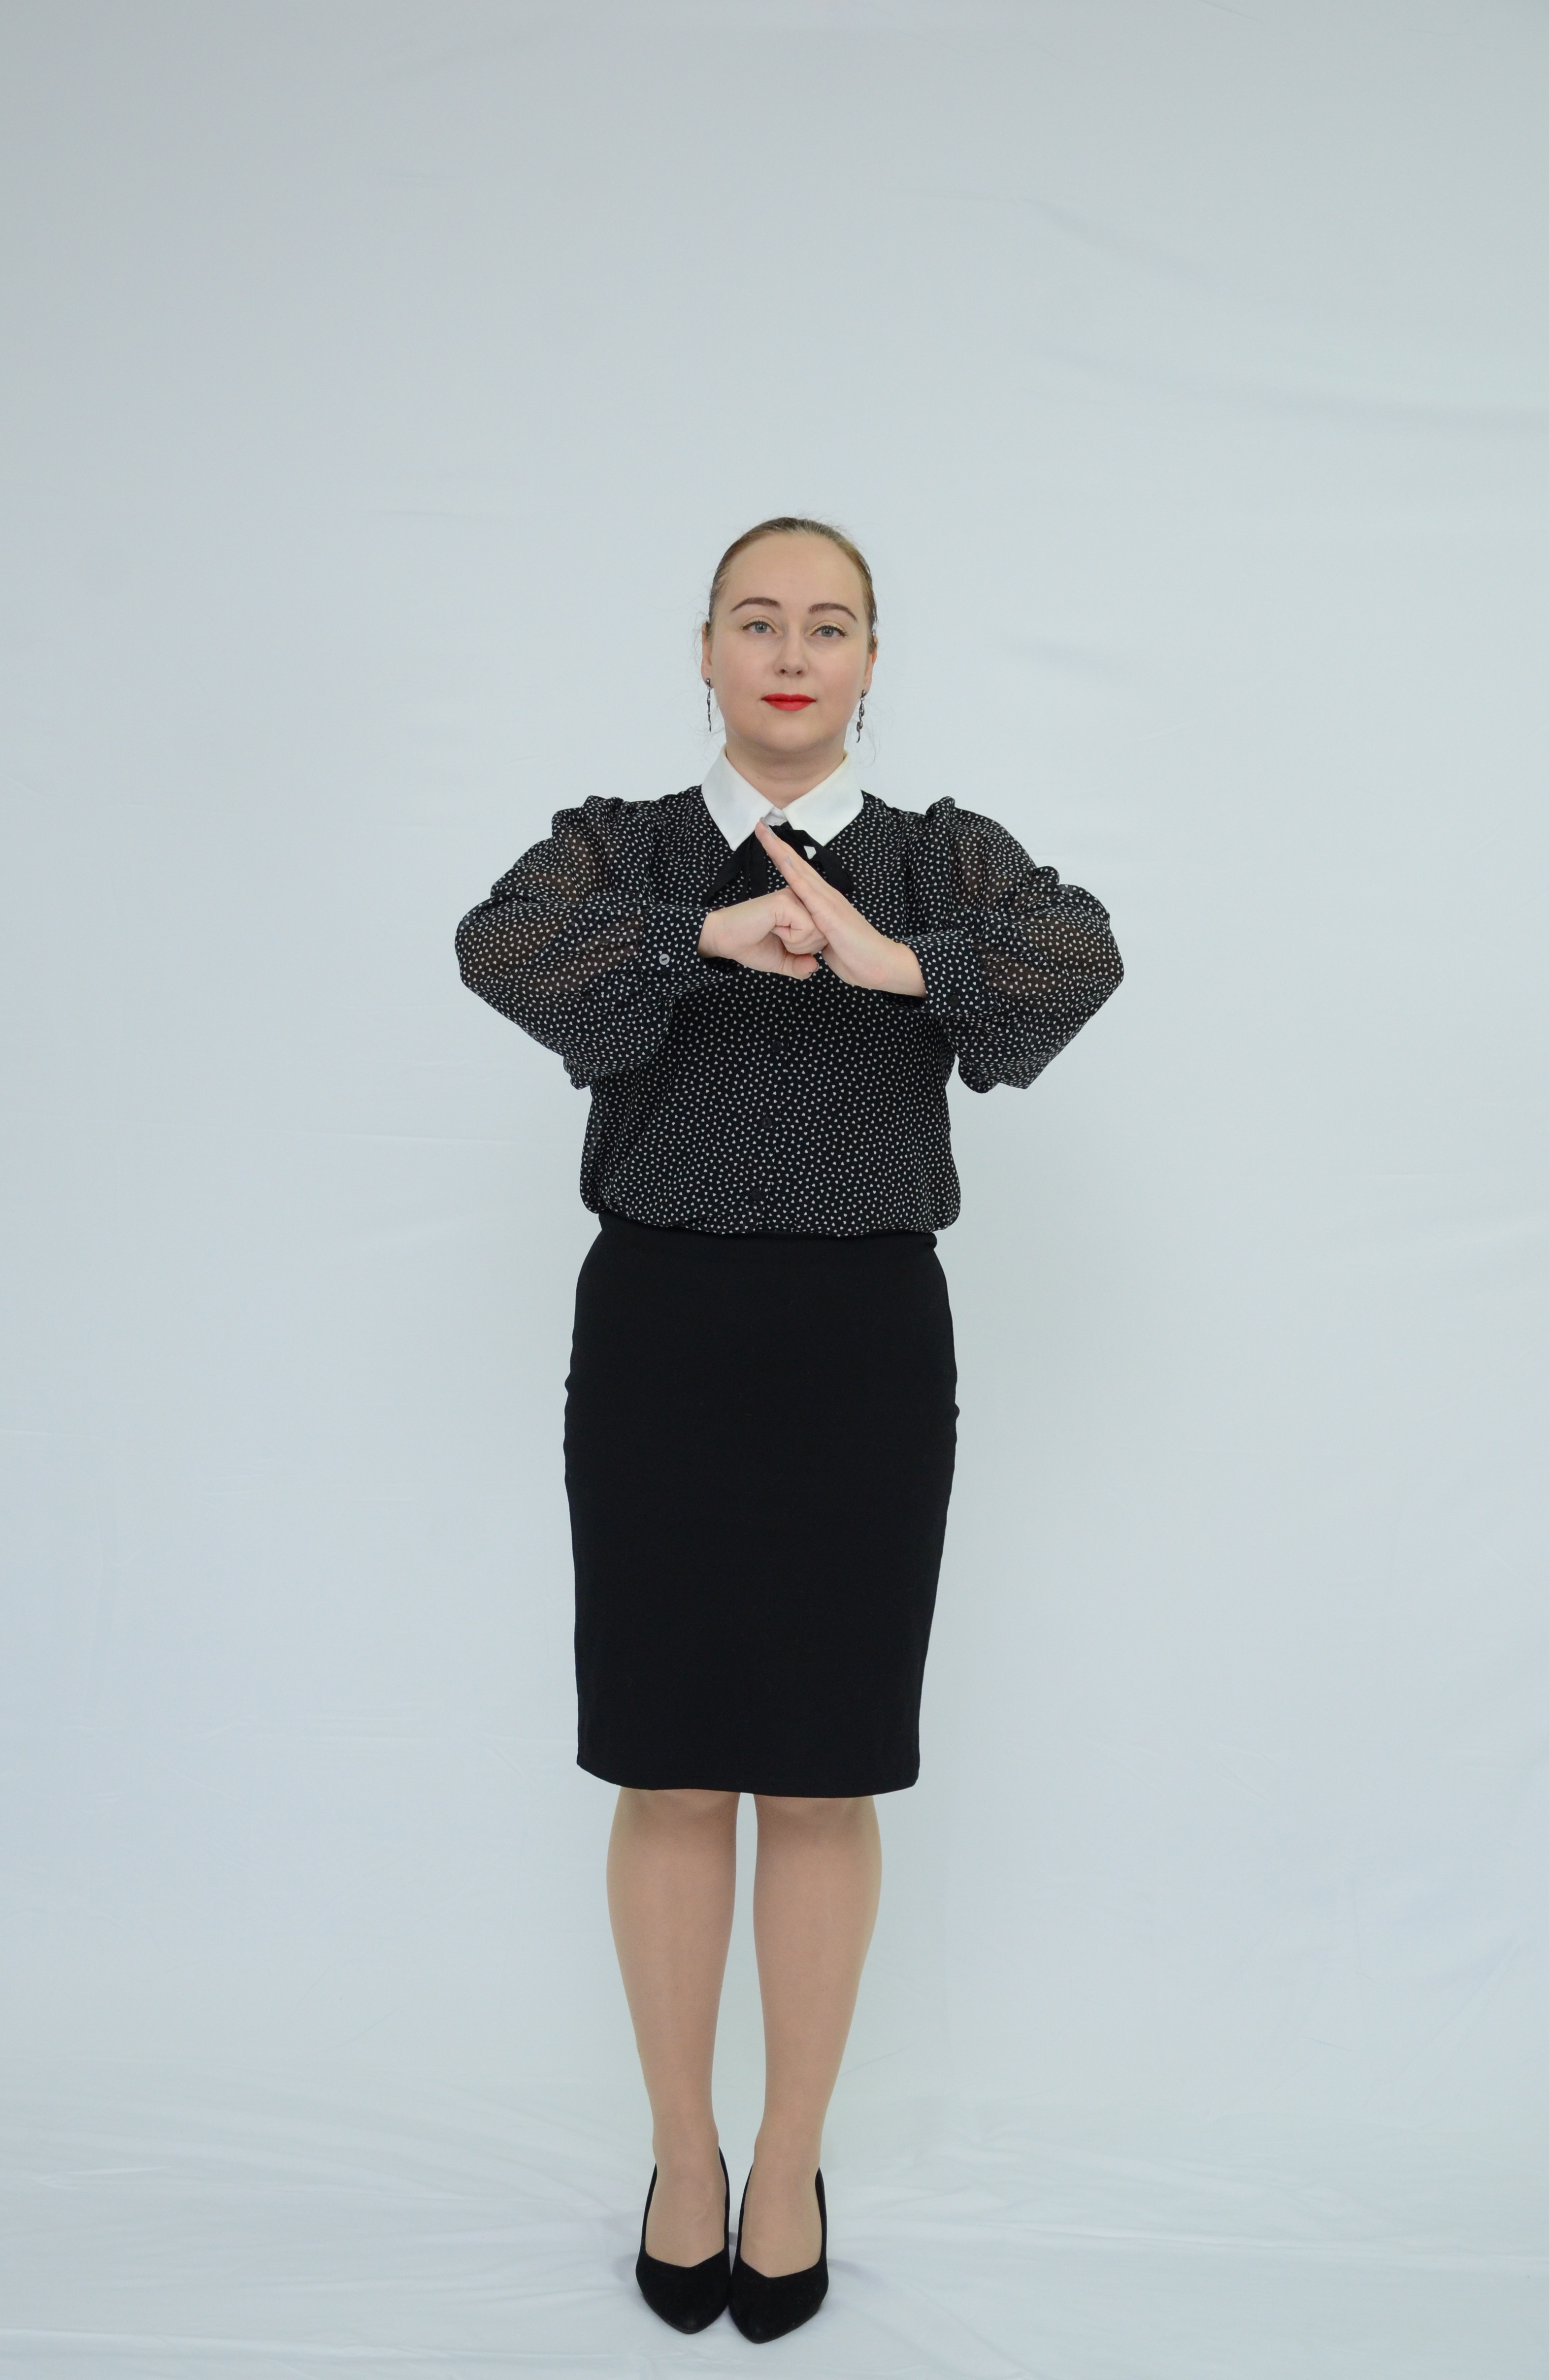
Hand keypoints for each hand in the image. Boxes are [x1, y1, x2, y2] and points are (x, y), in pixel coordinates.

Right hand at [698, 886, 826, 977]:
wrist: (725, 939)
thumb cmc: (750, 945)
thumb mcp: (781, 961)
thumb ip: (800, 965)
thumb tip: (815, 966)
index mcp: (801, 909)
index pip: (824, 933)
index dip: (808, 949)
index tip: (785, 944)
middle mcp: (799, 898)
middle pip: (824, 932)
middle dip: (805, 948)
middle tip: (781, 940)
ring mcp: (793, 897)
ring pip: (818, 930)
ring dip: (797, 944)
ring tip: (777, 934)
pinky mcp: (785, 902)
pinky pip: (807, 928)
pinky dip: (792, 939)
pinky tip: (774, 930)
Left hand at [753, 818, 925, 995]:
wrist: (879, 965)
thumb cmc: (856, 955)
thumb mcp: (828, 941)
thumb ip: (816, 931)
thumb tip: (808, 932)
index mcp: (824, 902)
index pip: (799, 874)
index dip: (783, 856)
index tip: (767, 840)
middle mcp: (826, 895)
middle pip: (798, 864)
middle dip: (778, 845)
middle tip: (760, 825)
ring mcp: (828, 901)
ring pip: (800, 871)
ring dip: (782, 851)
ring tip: (766, 833)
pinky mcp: (829, 913)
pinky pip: (807, 890)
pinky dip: (795, 873)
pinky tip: (784, 859)